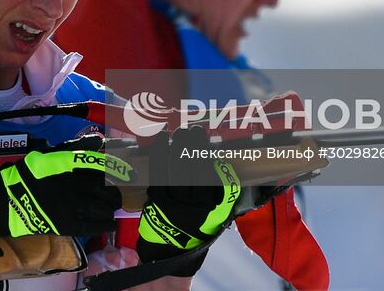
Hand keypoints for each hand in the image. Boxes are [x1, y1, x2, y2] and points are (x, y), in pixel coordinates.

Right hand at [0, 147, 131, 237]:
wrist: (7, 199)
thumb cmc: (26, 173)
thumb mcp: (49, 153)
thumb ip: (74, 147)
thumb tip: (99, 140)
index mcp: (69, 165)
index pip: (101, 165)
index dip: (117, 168)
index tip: (129, 170)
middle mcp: (72, 184)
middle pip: (104, 188)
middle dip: (116, 190)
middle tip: (121, 191)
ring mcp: (70, 205)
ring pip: (100, 206)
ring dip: (111, 207)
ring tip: (114, 206)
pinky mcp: (65, 223)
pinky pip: (90, 225)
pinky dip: (103, 224)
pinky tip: (111, 223)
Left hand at [136, 127, 240, 274]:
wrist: (171, 254)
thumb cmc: (197, 232)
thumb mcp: (218, 218)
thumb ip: (223, 195)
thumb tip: (225, 168)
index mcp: (213, 207)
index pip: (211, 175)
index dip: (208, 155)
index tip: (208, 140)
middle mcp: (196, 204)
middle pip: (194, 168)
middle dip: (193, 146)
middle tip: (193, 129)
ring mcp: (175, 202)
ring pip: (177, 169)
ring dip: (178, 147)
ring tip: (180, 132)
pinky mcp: (158, 200)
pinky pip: (159, 173)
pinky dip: (160, 155)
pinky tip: (162, 140)